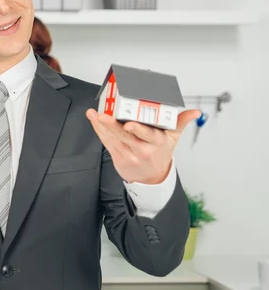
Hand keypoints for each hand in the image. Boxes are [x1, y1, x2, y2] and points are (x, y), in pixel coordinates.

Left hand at [86, 108, 201, 183]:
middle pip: (126, 137)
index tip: (129, 124)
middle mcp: (142, 150)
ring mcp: (129, 155)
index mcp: (157, 143)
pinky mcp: (118, 158)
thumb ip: (180, 122)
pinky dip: (100, 132)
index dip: (138, 130)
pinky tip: (94, 121)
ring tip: (95, 115)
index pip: (147, 135)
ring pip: (114, 139)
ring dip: (102, 126)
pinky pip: (108, 143)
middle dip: (113, 126)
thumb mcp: (173, 138)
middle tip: (104, 116)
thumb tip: (195, 112)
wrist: (153, 177)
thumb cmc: (161, 153)